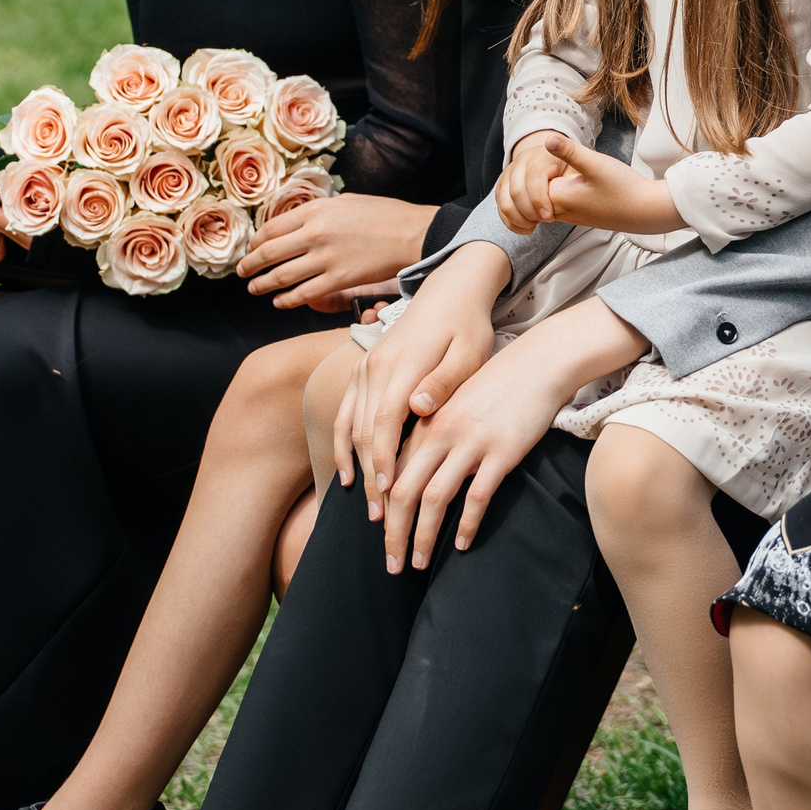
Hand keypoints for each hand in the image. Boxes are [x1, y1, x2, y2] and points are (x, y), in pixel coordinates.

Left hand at [237, 193, 435, 310]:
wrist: (412, 233)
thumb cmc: (383, 214)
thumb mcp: (344, 201)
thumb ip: (317, 212)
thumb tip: (294, 223)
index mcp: (315, 211)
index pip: (271, 229)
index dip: (255, 243)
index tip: (251, 250)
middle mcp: (315, 234)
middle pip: (269, 254)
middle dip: (250, 266)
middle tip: (242, 273)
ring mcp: (326, 259)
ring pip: (282, 276)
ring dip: (263, 285)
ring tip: (255, 289)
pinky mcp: (340, 280)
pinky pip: (304, 294)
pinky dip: (287, 300)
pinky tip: (280, 302)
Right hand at [331, 243, 509, 497]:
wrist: (450, 290)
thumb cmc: (468, 326)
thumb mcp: (468, 352)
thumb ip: (443, 381)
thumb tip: (417, 408)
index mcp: (402, 365)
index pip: (385, 421)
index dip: (383, 460)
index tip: (389, 494)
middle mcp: (375, 367)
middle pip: (364, 431)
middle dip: (371, 478)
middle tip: (381, 519)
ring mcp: (365, 368)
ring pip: (351, 426)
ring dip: (356, 467)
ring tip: (369, 506)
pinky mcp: (363, 370)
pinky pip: (344, 413)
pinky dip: (342, 445)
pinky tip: (348, 474)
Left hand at [379, 299, 644, 570]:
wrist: (538, 363)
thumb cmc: (497, 384)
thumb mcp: (456, 403)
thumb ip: (433, 434)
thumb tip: (414, 471)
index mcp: (426, 423)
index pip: (392, 474)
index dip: (383, 510)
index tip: (384, 537)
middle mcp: (441, 434)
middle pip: (404, 492)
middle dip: (394, 534)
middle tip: (392, 565)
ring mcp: (470, 443)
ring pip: (434, 499)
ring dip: (423, 536)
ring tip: (418, 562)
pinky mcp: (501, 452)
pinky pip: (477, 497)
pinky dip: (467, 524)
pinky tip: (463, 545)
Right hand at [495, 133, 567, 234]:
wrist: (556, 164)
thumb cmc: (572, 170)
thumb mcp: (583, 164)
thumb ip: (576, 163)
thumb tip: (564, 172)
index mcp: (543, 155)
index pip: (534, 178)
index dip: (540, 201)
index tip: (550, 217)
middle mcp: (522, 160)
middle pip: (516, 192)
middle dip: (530, 213)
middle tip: (546, 221)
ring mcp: (510, 172)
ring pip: (505, 201)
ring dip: (519, 219)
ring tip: (535, 225)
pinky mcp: (503, 185)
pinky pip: (501, 207)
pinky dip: (512, 222)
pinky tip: (527, 228)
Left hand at [538, 137, 679, 234]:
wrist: (646, 212)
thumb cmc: (624, 188)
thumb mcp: (596, 164)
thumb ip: (569, 151)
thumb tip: (546, 139)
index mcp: (558, 197)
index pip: (527, 183)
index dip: (532, 165)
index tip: (542, 153)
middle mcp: (560, 211)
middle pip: (529, 196)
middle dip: (530, 178)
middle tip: (538, 159)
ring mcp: (569, 217)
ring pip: (540, 202)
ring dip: (540, 188)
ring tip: (550, 169)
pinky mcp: (579, 217)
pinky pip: (553, 207)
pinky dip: (550, 196)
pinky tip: (562, 182)